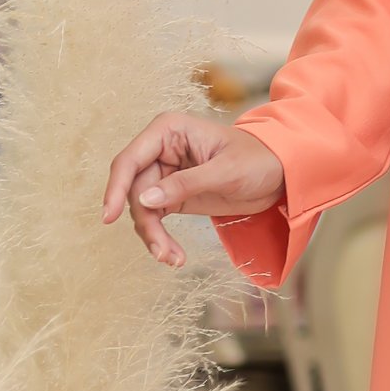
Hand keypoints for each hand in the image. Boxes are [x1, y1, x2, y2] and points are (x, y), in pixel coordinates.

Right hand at [101, 112, 284, 268]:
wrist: (281, 174)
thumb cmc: (258, 160)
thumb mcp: (225, 172)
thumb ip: (185, 184)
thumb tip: (144, 200)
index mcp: (169, 131)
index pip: (130, 160)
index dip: (115, 188)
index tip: (108, 217)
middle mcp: (161, 150)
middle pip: (134, 190)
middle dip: (145, 223)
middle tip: (162, 252)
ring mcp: (165, 173)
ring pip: (142, 208)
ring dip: (152, 235)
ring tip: (172, 259)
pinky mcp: (173, 195)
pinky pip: (155, 217)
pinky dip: (160, 237)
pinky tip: (173, 255)